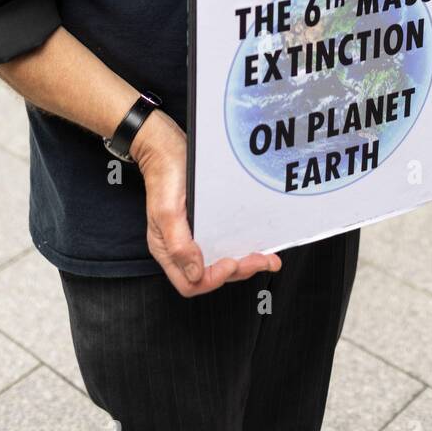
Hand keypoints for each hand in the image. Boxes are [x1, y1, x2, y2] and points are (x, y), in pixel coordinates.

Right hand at [131, 110, 281, 296]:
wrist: (167, 147)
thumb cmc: (164, 176)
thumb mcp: (167, 211)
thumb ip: (178, 245)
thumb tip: (195, 273)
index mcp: (167, 249)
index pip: (190, 283)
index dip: (213, 278)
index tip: (231, 262)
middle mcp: (180, 247)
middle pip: (209, 275)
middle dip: (238, 271)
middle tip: (261, 260)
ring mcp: (193, 236)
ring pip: (219, 261)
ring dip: (245, 263)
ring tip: (267, 259)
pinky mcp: (205, 224)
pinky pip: (224, 243)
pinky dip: (241, 247)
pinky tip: (255, 244)